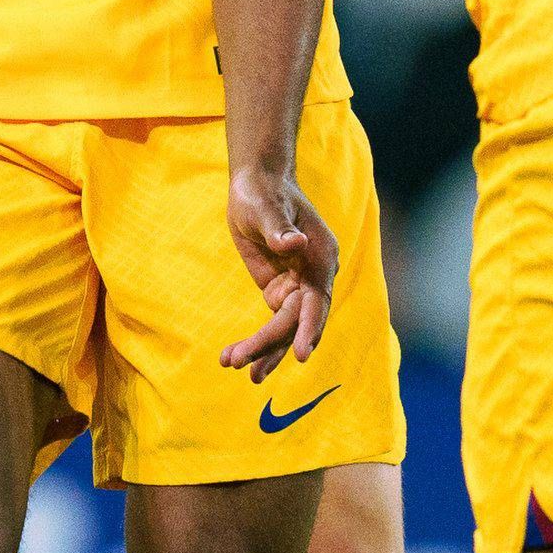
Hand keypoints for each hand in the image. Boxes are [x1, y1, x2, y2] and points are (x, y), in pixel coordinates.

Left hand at [219, 156, 336, 378]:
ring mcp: (298, 287)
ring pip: (285, 329)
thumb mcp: (266, 206)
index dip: (309, 327)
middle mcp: (315, 277)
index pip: (317, 300)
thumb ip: (279, 228)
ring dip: (262, 351)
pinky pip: (273, 324)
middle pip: (297, 321)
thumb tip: (295, 244)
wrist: (257, 184)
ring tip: (232, 365)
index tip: (301, 353)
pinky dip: (256, 343)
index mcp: (321, 256)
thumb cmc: (263, 190)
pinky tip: (233, 358)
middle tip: (245, 368)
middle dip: (272, 345)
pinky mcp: (280, 291)